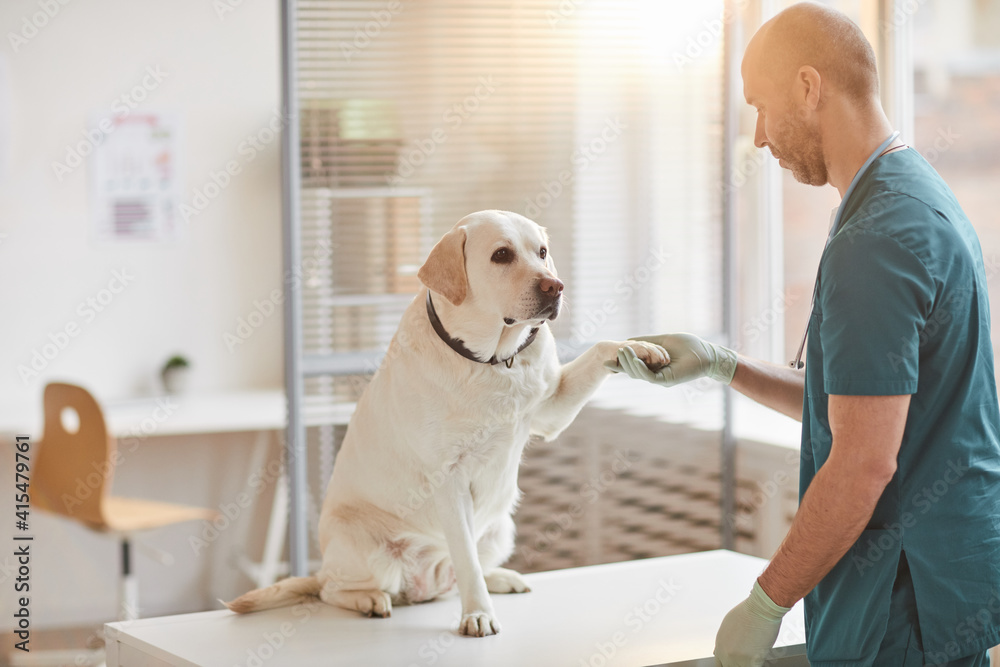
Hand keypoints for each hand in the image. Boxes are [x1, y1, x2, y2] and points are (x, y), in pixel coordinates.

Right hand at [604, 333, 737, 386]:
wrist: (706, 352)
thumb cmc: (688, 346)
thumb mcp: (661, 341)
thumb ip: (646, 342)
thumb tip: (629, 340)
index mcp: (653, 368)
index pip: (633, 367)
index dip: (619, 364)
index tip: (605, 360)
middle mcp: (655, 375)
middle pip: (632, 372)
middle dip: (621, 363)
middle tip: (612, 353)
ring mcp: (660, 379)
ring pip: (638, 374)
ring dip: (628, 363)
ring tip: (621, 350)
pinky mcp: (666, 380)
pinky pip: (648, 375)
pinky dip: (639, 367)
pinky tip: (634, 357)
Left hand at [714, 580, 789, 666]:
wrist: (760, 609)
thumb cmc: (748, 613)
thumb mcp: (728, 626)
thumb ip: (724, 641)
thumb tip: (718, 651)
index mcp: (719, 644)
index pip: (720, 663)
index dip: (728, 664)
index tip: (736, 662)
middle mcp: (725, 653)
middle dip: (738, 664)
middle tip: (746, 658)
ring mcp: (737, 659)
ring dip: (748, 663)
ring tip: (755, 654)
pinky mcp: (751, 662)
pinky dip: (758, 662)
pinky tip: (760, 654)